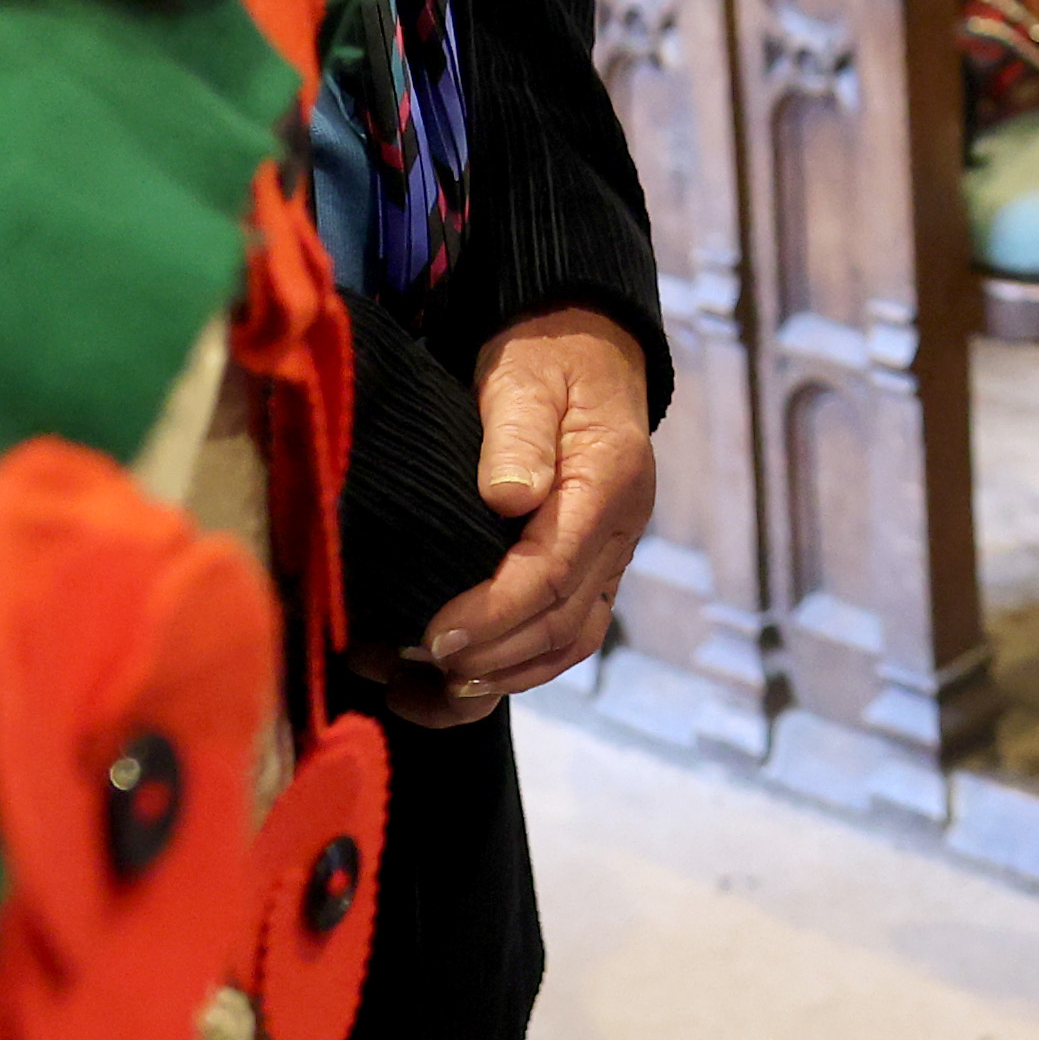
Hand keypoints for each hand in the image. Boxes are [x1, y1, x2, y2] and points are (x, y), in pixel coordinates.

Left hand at [411, 306, 653, 712]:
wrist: (581, 347)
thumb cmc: (545, 359)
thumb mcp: (524, 379)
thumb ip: (518, 434)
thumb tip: (509, 496)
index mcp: (610, 482)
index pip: (555, 571)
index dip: (494, 613)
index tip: (433, 635)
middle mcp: (620, 529)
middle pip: (565, 621)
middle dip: (491, 657)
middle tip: (418, 667)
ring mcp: (610, 553)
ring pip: (571, 642)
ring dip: (502, 678)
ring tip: (427, 693)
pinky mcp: (588, 566)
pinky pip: (564, 635)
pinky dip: (515, 668)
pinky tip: (458, 684)